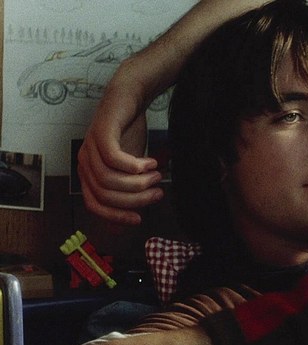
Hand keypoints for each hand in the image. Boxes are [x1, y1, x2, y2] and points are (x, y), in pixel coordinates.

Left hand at [78, 70, 164, 224]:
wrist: (129, 98)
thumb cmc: (129, 132)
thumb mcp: (130, 167)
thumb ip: (129, 188)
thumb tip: (134, 215)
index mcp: (89, 174)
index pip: (95, 205)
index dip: (116, 216)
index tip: (140, 219)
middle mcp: (85, 162)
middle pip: (105, 195)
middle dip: (135, 200)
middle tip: (157, 192)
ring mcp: (90, 147)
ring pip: (109, 180)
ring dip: (138, 183)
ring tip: (157, 176)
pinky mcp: (101, 133)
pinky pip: (114, 159)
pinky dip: (134, 166)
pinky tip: (150, 162)